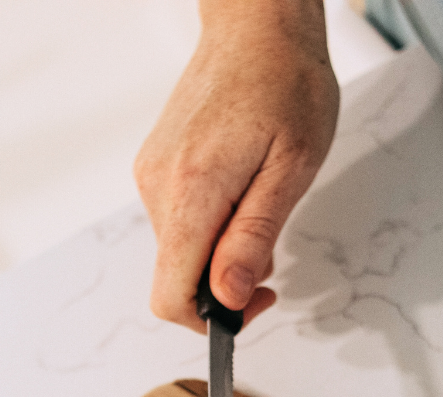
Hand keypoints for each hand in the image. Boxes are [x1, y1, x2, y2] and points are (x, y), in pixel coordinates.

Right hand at [134, 0, 337, 331]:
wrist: (257, 25)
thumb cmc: (284, 83)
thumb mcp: (291, 168)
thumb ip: (254, 237)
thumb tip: (228, 296)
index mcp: (190, 191)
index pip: (171, 295)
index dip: (211, 320)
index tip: (253, 304)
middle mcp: (156, 187)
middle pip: (175, 277)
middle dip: (224, 283)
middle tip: (271, 251)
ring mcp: (151, 176)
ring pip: (179, 251)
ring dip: (220, 251)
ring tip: (261, 204)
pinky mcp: (155, 167)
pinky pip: (178, 222)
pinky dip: (210, 225)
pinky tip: (241, 190)